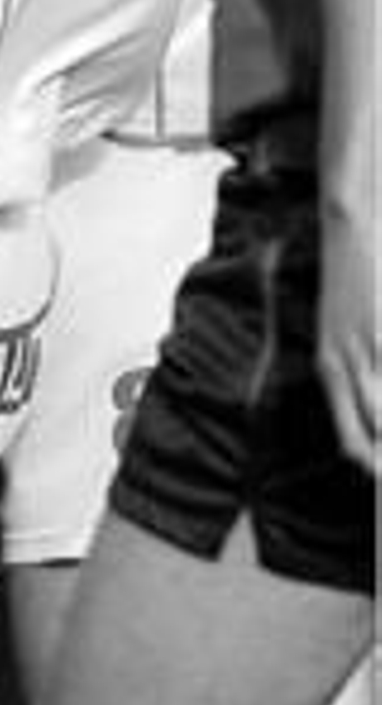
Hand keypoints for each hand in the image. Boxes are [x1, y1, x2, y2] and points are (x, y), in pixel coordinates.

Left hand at [318, 201, 378, 473]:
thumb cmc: (349, 289)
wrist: (346, 234)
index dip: (374, 470)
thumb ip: (355, 379)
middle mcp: (343, 367)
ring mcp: (367, 352)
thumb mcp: (340, 336)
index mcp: (328, 371)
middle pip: (372, 439)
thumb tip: (374, 422)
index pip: (351, 442)